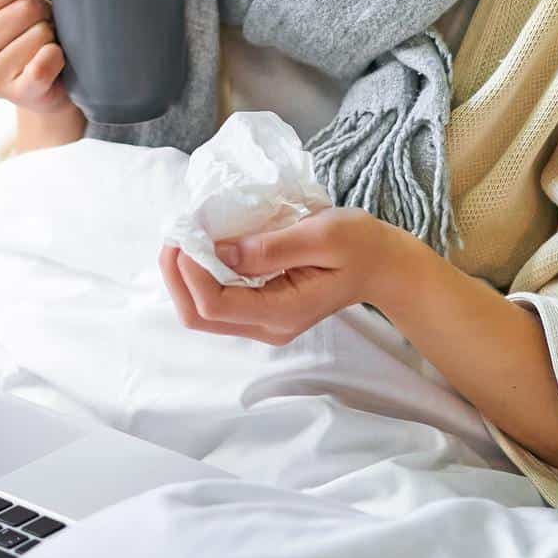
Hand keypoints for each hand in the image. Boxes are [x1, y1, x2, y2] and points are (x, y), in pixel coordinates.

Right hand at [0, 0, 75, 117]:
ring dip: (54, 35)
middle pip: (27, 8)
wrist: (50, 83)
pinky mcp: (16, 96)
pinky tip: (54, 60)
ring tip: (47, 44)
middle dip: (46, 11)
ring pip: (41, 35)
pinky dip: (58, 57)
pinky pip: (45, 63)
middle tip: (44, 24)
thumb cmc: (31, 27)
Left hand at [157, 208, 417, 345]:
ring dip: (182, 275)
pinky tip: (202, 245)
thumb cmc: (359, 245)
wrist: (381, 266)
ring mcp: (261, 322)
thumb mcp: (323, 234)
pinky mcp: (258, 310)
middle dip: (175, 275)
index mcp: (283, 312)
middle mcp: (267, 326)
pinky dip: (198, 274)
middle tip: (176, 232)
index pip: (214, 304)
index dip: (190, 270)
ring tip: (185, 235)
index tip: (190, 231)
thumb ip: (272, 246)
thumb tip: (220, 250)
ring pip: (200, 312)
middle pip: (197, 316)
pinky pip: (214, 300)